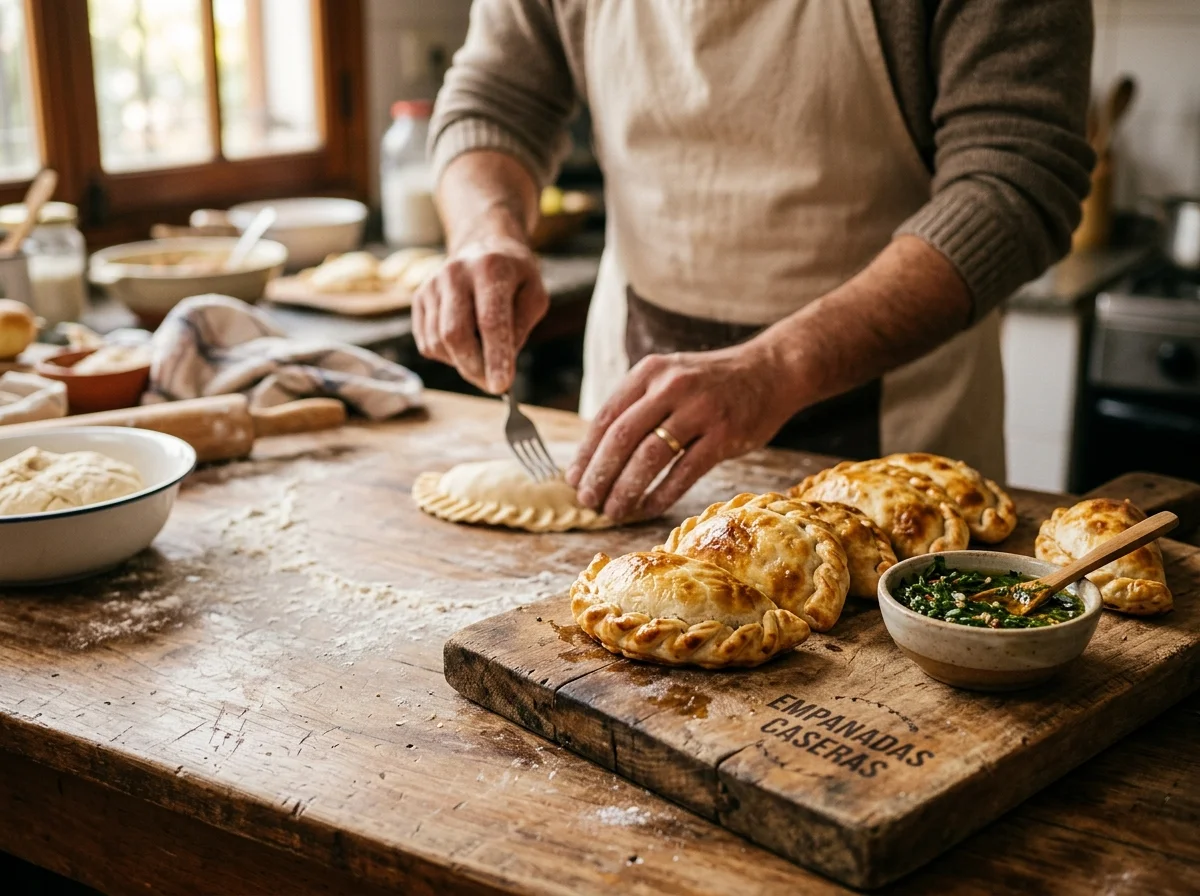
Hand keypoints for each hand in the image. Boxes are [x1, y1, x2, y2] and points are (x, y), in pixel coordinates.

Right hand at [411, 236, 548, 392]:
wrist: (483, 247)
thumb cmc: (514, 278)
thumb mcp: (534, 296)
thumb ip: (520, 328)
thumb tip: (500, 364)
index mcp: (491, 269)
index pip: (491, 321)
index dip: (495, 357)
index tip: (501, 387)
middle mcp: (455, 273)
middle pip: (455, 334)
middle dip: (475, 368)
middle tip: (493, 384)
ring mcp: (432, 285)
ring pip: (439, 343)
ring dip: (463, 363)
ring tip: (483, 355)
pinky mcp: (418, 299)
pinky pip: (427, 343)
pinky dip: (448, 355)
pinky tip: (465, 341)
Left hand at [566, 342, 799, 520]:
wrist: (771, 371)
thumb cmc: (712, 383)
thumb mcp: (670, 377)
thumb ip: (638, 407)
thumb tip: (597, 456)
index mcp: (649, 372)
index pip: (606, 416)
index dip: (586, 452)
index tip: (573, 479)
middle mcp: (671, 386)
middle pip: (622, 437)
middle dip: (600, 474)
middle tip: (587, 501)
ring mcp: (699, 410)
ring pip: (649, 457)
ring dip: (625, 489)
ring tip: (612, 510)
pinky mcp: (724, 435)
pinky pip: (684, 472)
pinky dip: (661, 494)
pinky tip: (647, 509)